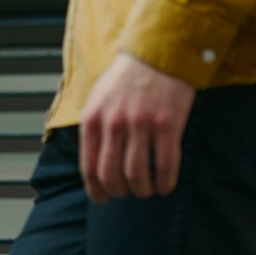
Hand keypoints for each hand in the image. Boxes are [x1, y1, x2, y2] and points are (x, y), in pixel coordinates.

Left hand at [78, 51, 197, 202]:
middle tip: (128, 193)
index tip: (103, 200)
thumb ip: (94, 129)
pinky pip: (165, 166)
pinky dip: (165, 182)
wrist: (157, 54)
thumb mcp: (97, 100)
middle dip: (120, 192)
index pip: (88, 167)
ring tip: (147, 190)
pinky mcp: (167, 124)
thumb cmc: (126, 79)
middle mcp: (114, 123)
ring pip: (137, 176)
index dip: (96, 191)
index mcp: (93, 119)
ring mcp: (140, 124)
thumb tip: (92, 167)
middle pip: (112, 176)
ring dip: (143, 191)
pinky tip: (165, 186)